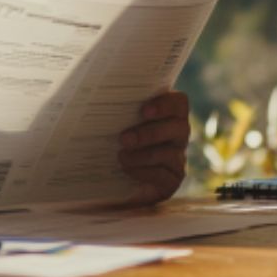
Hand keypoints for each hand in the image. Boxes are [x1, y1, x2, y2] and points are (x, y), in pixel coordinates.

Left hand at [118, 90, 189, 204]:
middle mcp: (178, 135)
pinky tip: (127, 170)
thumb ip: (118, 111)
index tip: (144, 110)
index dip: (166, 104)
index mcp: (168, 114)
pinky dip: (143, 172)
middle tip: (124, 138)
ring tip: (121, 157)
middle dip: (150, 133)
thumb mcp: (116, 123)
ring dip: (142, 155)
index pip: (179, 102)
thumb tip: (97, 96)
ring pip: (170, 153)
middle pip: (179, 127)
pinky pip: (163, 175)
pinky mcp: (172, 180)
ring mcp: (178, 158)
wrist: (113, 177)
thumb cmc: (115, 140)